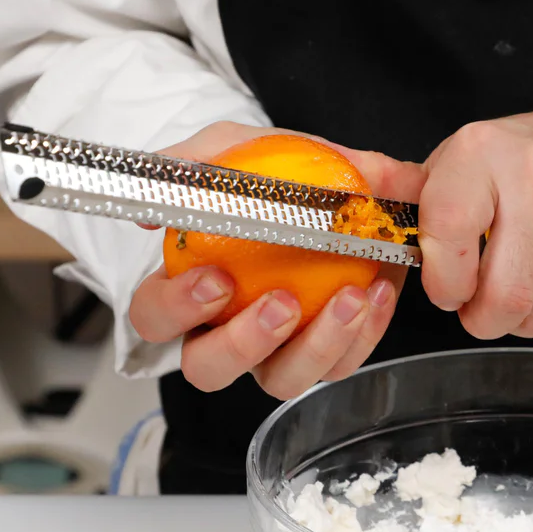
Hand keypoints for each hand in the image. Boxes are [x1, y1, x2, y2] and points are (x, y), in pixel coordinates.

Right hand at [128, 121, 423, 398]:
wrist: (348, 184)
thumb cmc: (278, 175)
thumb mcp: (237, 151)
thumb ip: (198, 168)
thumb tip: (160, 202)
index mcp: (193, 288)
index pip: (155, 317)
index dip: (176, 309)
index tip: (216, 278)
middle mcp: (229, 330)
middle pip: (208, 368)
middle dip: (242, 343)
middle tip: (282, 302)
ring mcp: (280, 350)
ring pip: (282, 380)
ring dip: (315, 346)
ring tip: (348, 298)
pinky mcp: (332, 353)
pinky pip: (343, 364)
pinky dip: (364, 333)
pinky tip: (377, 291)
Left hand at [418, 92, 532, 339]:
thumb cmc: (530, 157)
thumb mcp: (462, 160)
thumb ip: (406, 188)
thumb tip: (347, 185)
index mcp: (480, 152)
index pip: (449, 231)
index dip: (445, 282)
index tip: (448, 290)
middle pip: (506, 291)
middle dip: (486, 319)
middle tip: (482, 309)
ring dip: (523, 320)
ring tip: (521, 292)